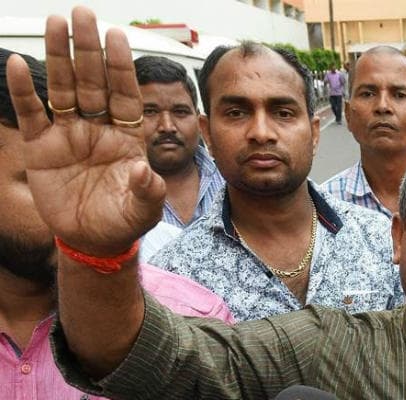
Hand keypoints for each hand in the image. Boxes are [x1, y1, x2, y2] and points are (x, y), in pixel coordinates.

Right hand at [7, 7, 164, 256]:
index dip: (120, 66)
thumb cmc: (124, 220)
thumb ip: (148, 190)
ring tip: (55, 23)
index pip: (124, 94)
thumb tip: (143, 171)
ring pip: (63, 89)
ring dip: (59, 58)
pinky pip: (31, 114)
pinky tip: (18, 64)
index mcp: (126, 135)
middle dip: (88, 49)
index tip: (116, 36)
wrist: (93, 240)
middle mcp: (98, 127)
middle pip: (93, 81)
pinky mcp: (42, 148)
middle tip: (83, 13)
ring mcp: (69, 134)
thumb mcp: (143, 210)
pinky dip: (24, 92)